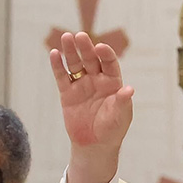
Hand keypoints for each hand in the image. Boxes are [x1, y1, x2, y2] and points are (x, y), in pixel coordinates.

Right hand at [50, 32, 133, 182]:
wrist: (94, 146)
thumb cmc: (112, 130)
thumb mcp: (120, 117)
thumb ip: (122, 102)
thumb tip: (129, 89)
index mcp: (112, 82)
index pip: (109, 63)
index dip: (105, 54)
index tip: (100, 48)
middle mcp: (97, 79)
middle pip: (91, 59)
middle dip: (85, 47)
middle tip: (80, 36)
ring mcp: (81, 85)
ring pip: (75, 64)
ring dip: (70, 51)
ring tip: (65, 38)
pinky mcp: (67, 93)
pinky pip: (62, 76)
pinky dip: (57, 65)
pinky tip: (54, 54)